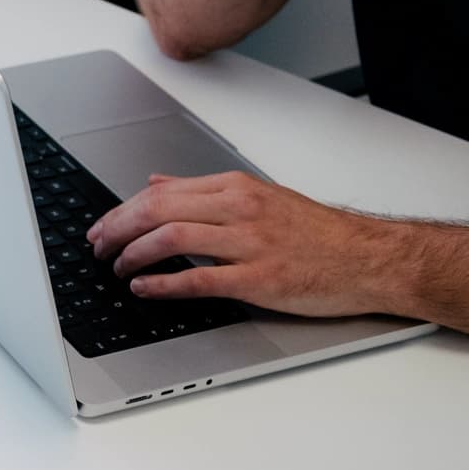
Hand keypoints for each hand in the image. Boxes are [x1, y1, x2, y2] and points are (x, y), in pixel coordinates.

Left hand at [86, 171, 400, 315]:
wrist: (371, 258)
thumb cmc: (317, 233)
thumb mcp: (258, 197)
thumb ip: (203, 191)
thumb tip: (156, 181)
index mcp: (237, 189)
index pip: (161, 192)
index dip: (121, 211)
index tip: (102, 227)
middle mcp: (240, 210)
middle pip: (158, 211)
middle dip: (117, 230)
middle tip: (97, 247)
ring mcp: (250, 243)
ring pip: (172, 238)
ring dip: (133, 254)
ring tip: (117, 267)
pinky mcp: (260, 278)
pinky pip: (199, 279)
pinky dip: (163, 284)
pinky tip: (144, 288)